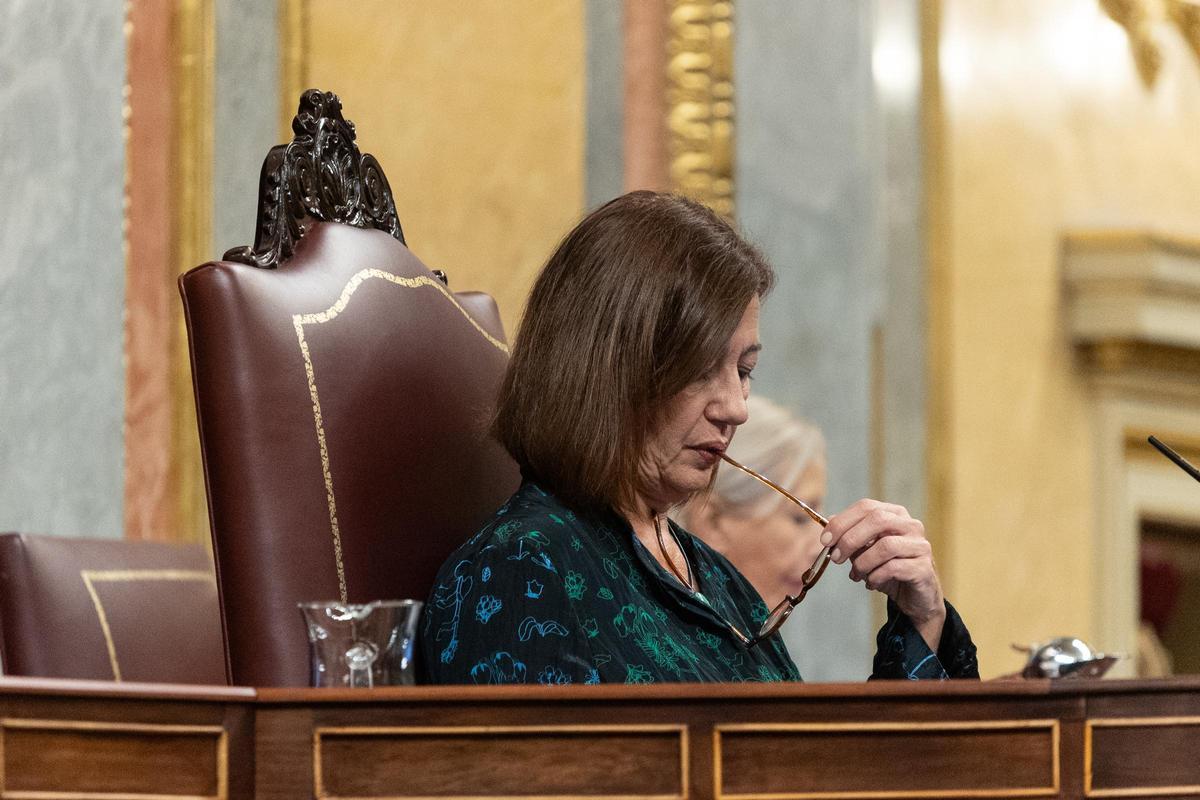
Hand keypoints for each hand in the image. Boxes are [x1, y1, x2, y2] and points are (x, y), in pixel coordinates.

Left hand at [820, 499, 945, 650]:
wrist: (914, 597)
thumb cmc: (888, 570)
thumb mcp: (865, 551)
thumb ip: (849, 536)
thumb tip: (828, 523)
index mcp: (895, 514)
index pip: (866, 507)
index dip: (842, 522)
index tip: (825, 540)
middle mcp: (911, 525)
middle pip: (877, 520)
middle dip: (850, 539)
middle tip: (836, 558)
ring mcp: (920, 545)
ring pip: (885, 546)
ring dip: (862, 563)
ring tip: (856, 575)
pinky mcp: (923, 568)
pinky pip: (893, 568)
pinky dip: (875, 577)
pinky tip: (871, 583)